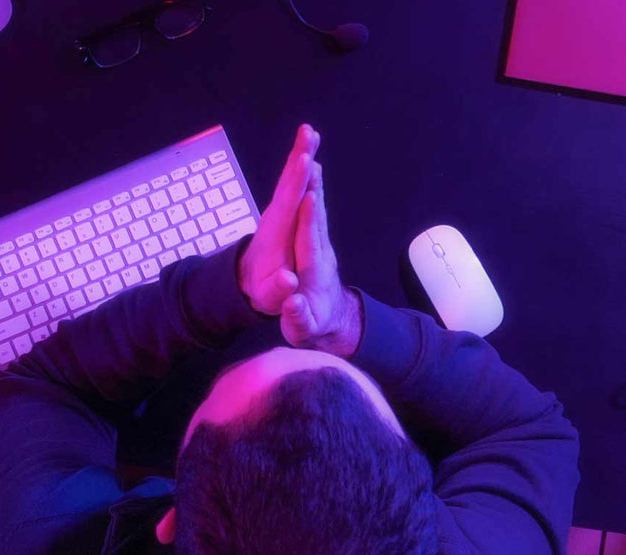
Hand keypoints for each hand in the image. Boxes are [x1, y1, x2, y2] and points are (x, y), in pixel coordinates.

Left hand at [238, 124, 320, 314]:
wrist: (248, 283)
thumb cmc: (263, 290)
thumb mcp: (269, 297)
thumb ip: (278, 289)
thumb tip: (288, 281)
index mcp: (276, 234)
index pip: (287, 204)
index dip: (297, 183)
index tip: (306, 161)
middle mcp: (276, 217)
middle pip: (288, 183)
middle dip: (298, 157)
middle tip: (308, 133)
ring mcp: (279, 211)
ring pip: (290, 179)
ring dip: (299, 155)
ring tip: (309, 133)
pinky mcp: (284, 210)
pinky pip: (293, 183)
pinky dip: (299, 166)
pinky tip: (308, 152)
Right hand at [279, 164, 361, 357]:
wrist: (332, 322)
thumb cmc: (313, 326)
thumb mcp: (303, 330)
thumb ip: (298, 317)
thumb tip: (293, 304)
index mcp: (314, 272)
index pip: (309, 242)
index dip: (309, 221)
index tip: (307, 197)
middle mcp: (320, 252)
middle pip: (315, 217)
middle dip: (312, 188)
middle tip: (308, 157)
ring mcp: (320, 245)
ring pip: (316, 209)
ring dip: (313, 182)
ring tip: (310, 152)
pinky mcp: (316, 241)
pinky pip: (313, 210)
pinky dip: (311, 188)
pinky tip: (311, 170)